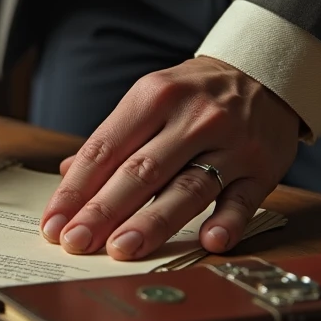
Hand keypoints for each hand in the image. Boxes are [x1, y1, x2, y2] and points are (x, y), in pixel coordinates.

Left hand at [39, 57, 300, 259]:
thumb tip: (70, 175)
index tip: (53, 222)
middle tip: (75, 241)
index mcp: (154, 97)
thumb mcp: (151, 97)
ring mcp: (230, 145)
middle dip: (103, 210)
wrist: (266, 71)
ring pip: (187, 188)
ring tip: (121, 249)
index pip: (105, 149)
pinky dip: (227, 221)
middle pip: (140, 172)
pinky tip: (207, 241)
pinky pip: (244, 200)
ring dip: (153, 222)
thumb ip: (113, 138)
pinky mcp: (262, 169)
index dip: (76, 189)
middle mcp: (192, 119)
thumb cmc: (195, 92)